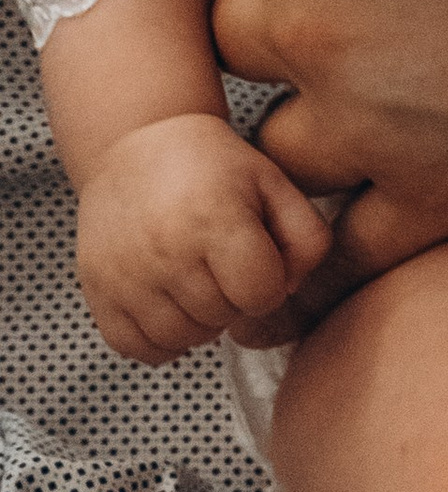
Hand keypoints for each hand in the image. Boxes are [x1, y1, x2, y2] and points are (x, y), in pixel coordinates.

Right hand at [76, 114, 334, 364]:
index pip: (261, 294)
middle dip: (235, 299)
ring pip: (182, 339)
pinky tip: (170, 305)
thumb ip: (307, 240)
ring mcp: (125, 273)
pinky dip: (160, 340)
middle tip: (223, 264)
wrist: (138, 143)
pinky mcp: (96, 289)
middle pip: (222, 317)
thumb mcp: (276, 185)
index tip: (257, 258)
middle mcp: (164, 249)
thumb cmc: (217, 169)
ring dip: (200, 322)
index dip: (270, 284)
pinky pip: (136, 348)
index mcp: (215, 218)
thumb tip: (284, 291)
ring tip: (198, 282)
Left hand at [175, 0, 447, 315]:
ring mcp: (371, 130)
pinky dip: (346, 222)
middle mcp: (313, 30)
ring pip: (281, 138)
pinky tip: (396, 178)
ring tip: (415, 80)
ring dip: (326, 116)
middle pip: (249, 36)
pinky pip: (338, 241)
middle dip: (304, 17)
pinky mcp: (437, 204)